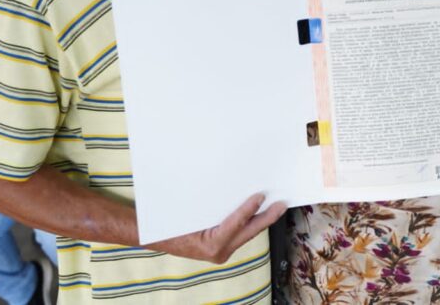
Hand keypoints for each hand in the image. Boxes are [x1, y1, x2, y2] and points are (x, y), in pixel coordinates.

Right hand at [145, 193, 286, 263]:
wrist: (156, 237)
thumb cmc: (170, 223)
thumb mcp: (188, 210)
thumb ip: (208, 204)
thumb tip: (232, 188)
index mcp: (211, 243)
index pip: (235, 224)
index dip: (249, 209)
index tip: (261, 195)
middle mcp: (219, 251)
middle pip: (249, 231)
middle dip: (268, 217)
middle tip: (282, 203)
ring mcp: (222, 251)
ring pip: (247, 234)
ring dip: (262, 219)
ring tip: (276, 205)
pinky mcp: (222, 248)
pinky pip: (240, 234)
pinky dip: (250, 222)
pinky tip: (259, 211)